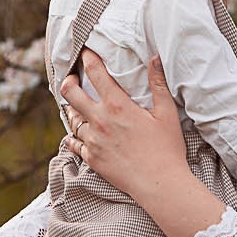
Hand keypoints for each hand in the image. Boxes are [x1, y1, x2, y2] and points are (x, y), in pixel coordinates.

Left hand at [61, 50, 185, 200]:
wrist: (159, 184)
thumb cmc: (167, 148)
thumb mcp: (166, 113)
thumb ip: (158, 83)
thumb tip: (154, 58)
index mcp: (118, 105)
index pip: (96, 73)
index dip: (88, 58)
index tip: (85, 51)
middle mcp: (100, 120)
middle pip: (71, 93)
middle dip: (68, 81)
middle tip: (72, 78)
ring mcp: (93, 141)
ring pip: (72, 119)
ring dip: (72, 109)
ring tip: (75, 105)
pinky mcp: (92, 159)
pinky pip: (74, 144)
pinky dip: (72, 137)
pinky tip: (73, 135)